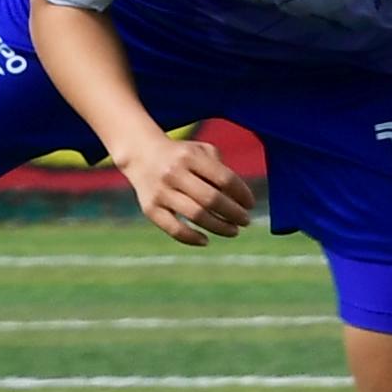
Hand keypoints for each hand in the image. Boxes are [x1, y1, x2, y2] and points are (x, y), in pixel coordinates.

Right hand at [115, 131, 256, 246]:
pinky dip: (192, 238)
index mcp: (190, 156)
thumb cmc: (181, 155)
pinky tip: (206, 240)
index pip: (224, 179)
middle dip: (234, 213)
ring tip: (233, 231)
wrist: (140, 154)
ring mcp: (160, 191)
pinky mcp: (149, 208)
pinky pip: (173, 229)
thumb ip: (220, 170)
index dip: (242, 194)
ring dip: (219, 227)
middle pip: (212, 199)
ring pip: (196, 215)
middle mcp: (174, 172)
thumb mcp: (200, 151)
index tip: (250, 204)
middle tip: (246, 221)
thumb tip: (240, 200)